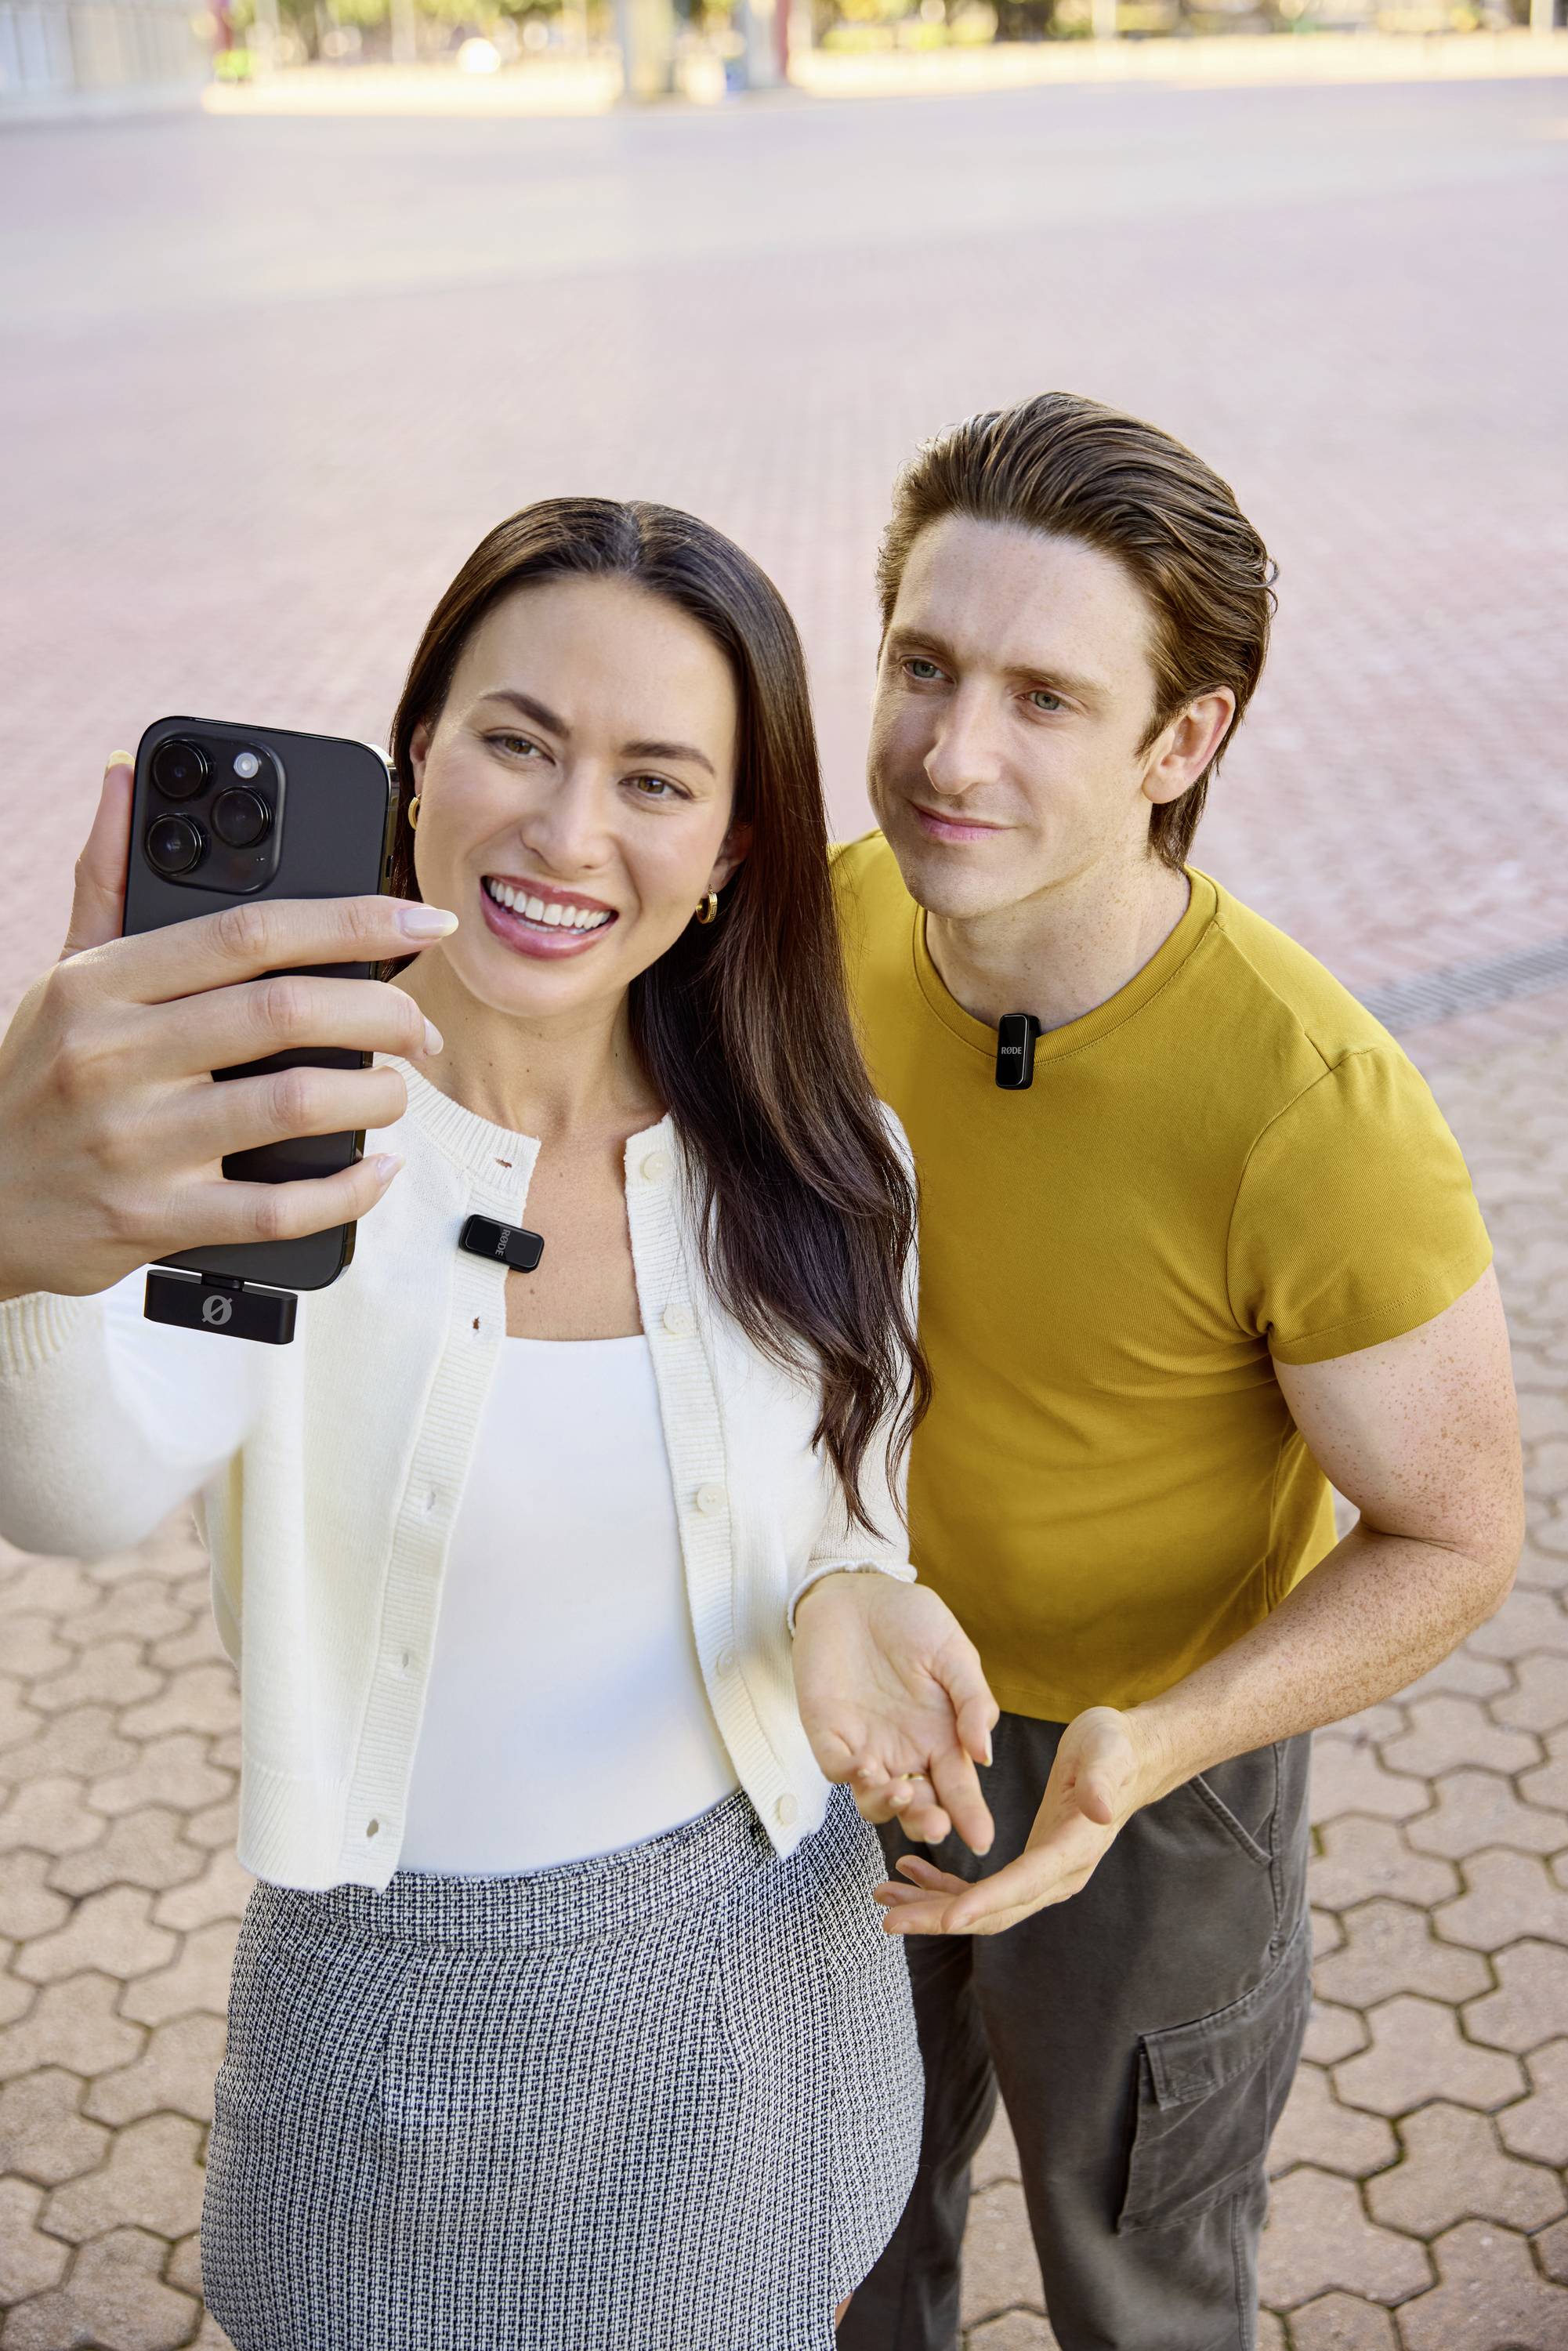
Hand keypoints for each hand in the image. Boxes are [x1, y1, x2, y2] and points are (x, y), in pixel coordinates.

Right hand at [0, 754, 453, 1303]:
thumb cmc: (37, 1079)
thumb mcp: (62, 975)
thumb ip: (106, 879)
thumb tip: (128, 775)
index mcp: (101, 984)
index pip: (249, 931)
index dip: (352, 919)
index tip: (422, 918)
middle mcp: (113, 1057)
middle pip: (285, 1014)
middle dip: (383, 1014)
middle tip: (420, 1028)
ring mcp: (133, 1143)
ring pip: (292, 1106)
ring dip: (374, 1096)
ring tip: (394, 1090)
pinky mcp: (151, 1219)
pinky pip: (274, 1208)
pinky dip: (345, 1190)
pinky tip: (374, 1170)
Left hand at [792, 1571, 999, 1855]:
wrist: (857, 1590)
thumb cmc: (911, 1620)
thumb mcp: (954, 1653)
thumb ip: (973, 1702)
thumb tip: (985, 1755)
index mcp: (942, 1738)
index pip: (959, 1789)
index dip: (970, 1817)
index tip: (981, 1840)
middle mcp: (905, 1752)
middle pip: (917, 1807)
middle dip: (927, 1822)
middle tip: (936, 1824)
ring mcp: (865, 1746)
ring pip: (874, 1801)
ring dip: (888, 1806)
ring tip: (900, 1790)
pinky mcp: (828, 1733)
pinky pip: (836, 1769)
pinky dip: (850, 1775)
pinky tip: (865, 1766)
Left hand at [876, 1704, 1167, 1935]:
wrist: (1130, 1757)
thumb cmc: (1117, 1749)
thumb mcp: (1108, 1754)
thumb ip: (1101, 1782)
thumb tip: (1100, 1809)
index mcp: (1072, 1851)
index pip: (1023, 1884)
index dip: (984, 1901)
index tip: (947, 1917)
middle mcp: (1056, 1875)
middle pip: (993, 1910)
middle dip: (938, 1916)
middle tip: (888, 1918)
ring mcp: (1040, 1875)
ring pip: (979, 1905)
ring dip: (931, 1904)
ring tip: (884, 1896)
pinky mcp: (1027, 1863)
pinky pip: (979, 1886)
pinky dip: (941, 1883)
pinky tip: (909, 1871)